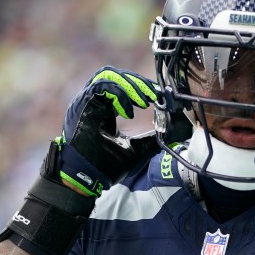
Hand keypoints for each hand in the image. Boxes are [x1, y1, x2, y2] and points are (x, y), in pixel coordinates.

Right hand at [57, 67, 159, 195]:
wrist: (85, 180)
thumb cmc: (105, 167)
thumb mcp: (135, 149)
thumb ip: (150, 138)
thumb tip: (172, 133)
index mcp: (102, 109)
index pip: (120, 84)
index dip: (140, 86)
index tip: (157, 95)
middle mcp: (92, 102)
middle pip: (115, 75)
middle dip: (138, 83)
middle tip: (154, 94)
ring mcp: (85, 102)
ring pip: (108, 76)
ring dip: (130, 86)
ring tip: (144, 101)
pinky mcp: (82, 105)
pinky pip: (102, 87)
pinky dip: (119, 95)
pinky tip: (130, 112)